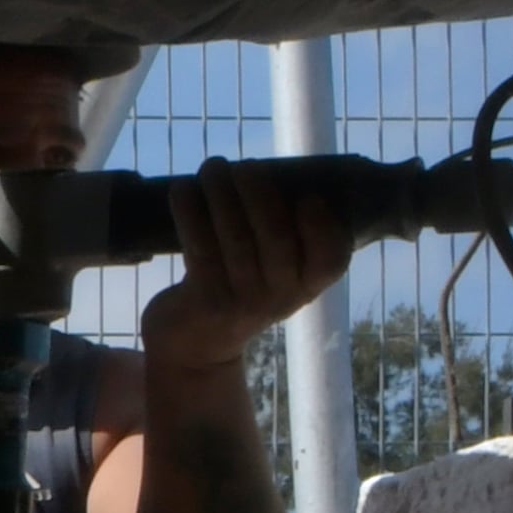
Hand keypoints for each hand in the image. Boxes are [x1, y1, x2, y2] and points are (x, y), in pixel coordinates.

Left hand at [141, 157, 353, 364]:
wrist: (195, 347)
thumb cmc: (241, 290)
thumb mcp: (274, 272)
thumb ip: (284, 234)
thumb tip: (271, 172)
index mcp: (308, 285)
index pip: (331, 260)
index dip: (323, 228)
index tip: (308, 197)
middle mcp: (281, 296)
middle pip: (278, 238)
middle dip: (261, 195)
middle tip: (246, 166)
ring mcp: (243, 300)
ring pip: (236, 238)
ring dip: (222, 196)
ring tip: (213, 166)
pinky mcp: (206, 300)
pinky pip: (200, 247)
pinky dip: (190, 213)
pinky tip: (182, 189)